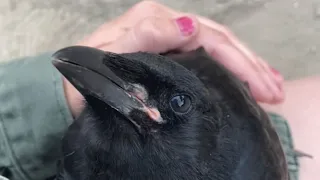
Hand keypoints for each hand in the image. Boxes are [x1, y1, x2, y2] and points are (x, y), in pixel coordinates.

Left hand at [63, 1, 283, 116]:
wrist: (72, 85)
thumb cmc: (89, 74)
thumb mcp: (110, 55)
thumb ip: (145, 37)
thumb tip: (188, 25)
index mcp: (156, 21)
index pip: (209, 37)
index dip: (238, 61)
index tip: (261, 86)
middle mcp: (167, 23)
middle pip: (220, 40)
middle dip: (251, 65)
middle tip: (275, 91)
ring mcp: (170, 35)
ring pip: (219, 46)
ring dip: (248, 66)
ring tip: (273, 86)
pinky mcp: (171, 49)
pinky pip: (208, 54)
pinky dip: (231, 67)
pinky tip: (247, 77)